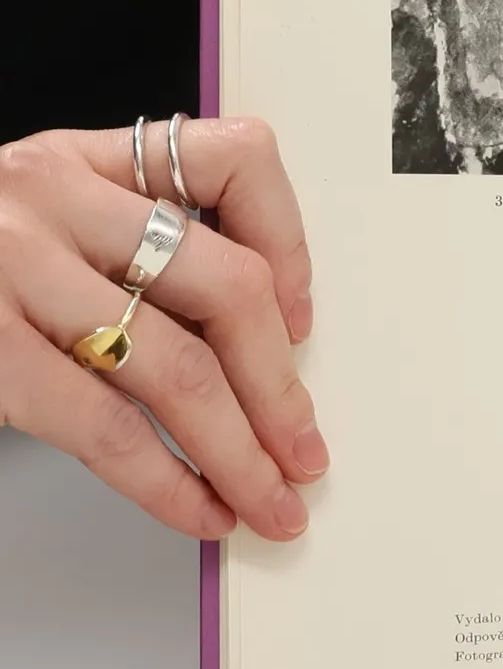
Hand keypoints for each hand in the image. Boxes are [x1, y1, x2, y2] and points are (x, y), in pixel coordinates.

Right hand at [0, 118, 321, 540]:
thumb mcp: (36, 217)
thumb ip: (128, 246)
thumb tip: (261, 347)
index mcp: (83, 158)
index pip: (235, 161)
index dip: (292, 244)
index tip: (304, 320)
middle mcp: (50, 196)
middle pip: (227, 286)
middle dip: (281, 385)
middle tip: (307, 452)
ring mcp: (11, 268)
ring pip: (177, 367)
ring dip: (243, 451)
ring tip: (273, 502)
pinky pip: (107, 427)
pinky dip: (169, 481)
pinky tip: (201, 510)